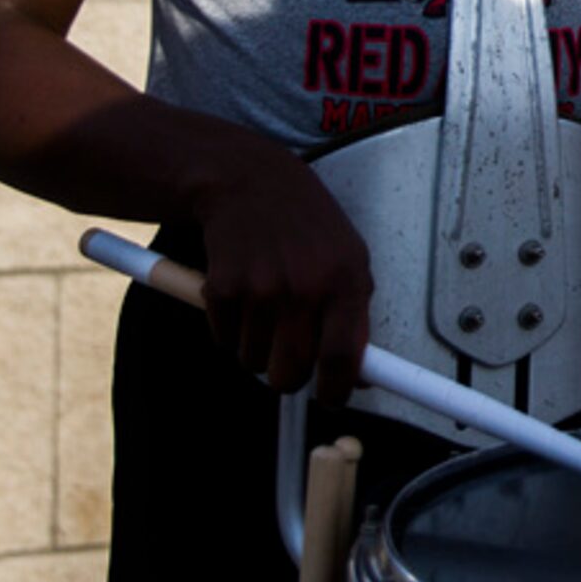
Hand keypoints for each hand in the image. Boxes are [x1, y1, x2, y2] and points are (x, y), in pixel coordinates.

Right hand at [187, 140, 374, 402]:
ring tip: (268, 308)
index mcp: (344, 280)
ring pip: (253, 361)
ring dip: (258, 348)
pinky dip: (230, 328)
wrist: (250, 182)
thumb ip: (356, 313)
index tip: (331, 399)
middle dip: (289, 376)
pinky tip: (243, 292)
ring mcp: (260, 288)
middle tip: (290, 356)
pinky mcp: (221, 288)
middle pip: (289, 373)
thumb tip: (359, 374)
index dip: (335, 390)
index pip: (342, 357)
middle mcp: (304, 287)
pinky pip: (224, 339)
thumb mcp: (350, 257)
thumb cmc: (307, 223)